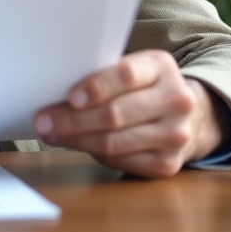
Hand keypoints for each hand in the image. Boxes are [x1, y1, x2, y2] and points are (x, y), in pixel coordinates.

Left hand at [32, 50, 225, 177]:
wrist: (185, 117)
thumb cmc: (144, 88)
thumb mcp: (133, 70)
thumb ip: (104, 75)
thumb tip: (56, 92)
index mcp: (162, 67)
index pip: (126, 75)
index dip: (96, 87)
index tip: (70, 97)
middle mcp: (176, 100)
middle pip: (115, 113)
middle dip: (73, 119)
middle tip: (44, 121)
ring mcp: (175, 135)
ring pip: (113, 141)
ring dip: (76, 139)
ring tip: (51, 134)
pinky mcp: (168, 164)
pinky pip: (119, 160)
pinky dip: (92, 152)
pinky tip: (75, 144)